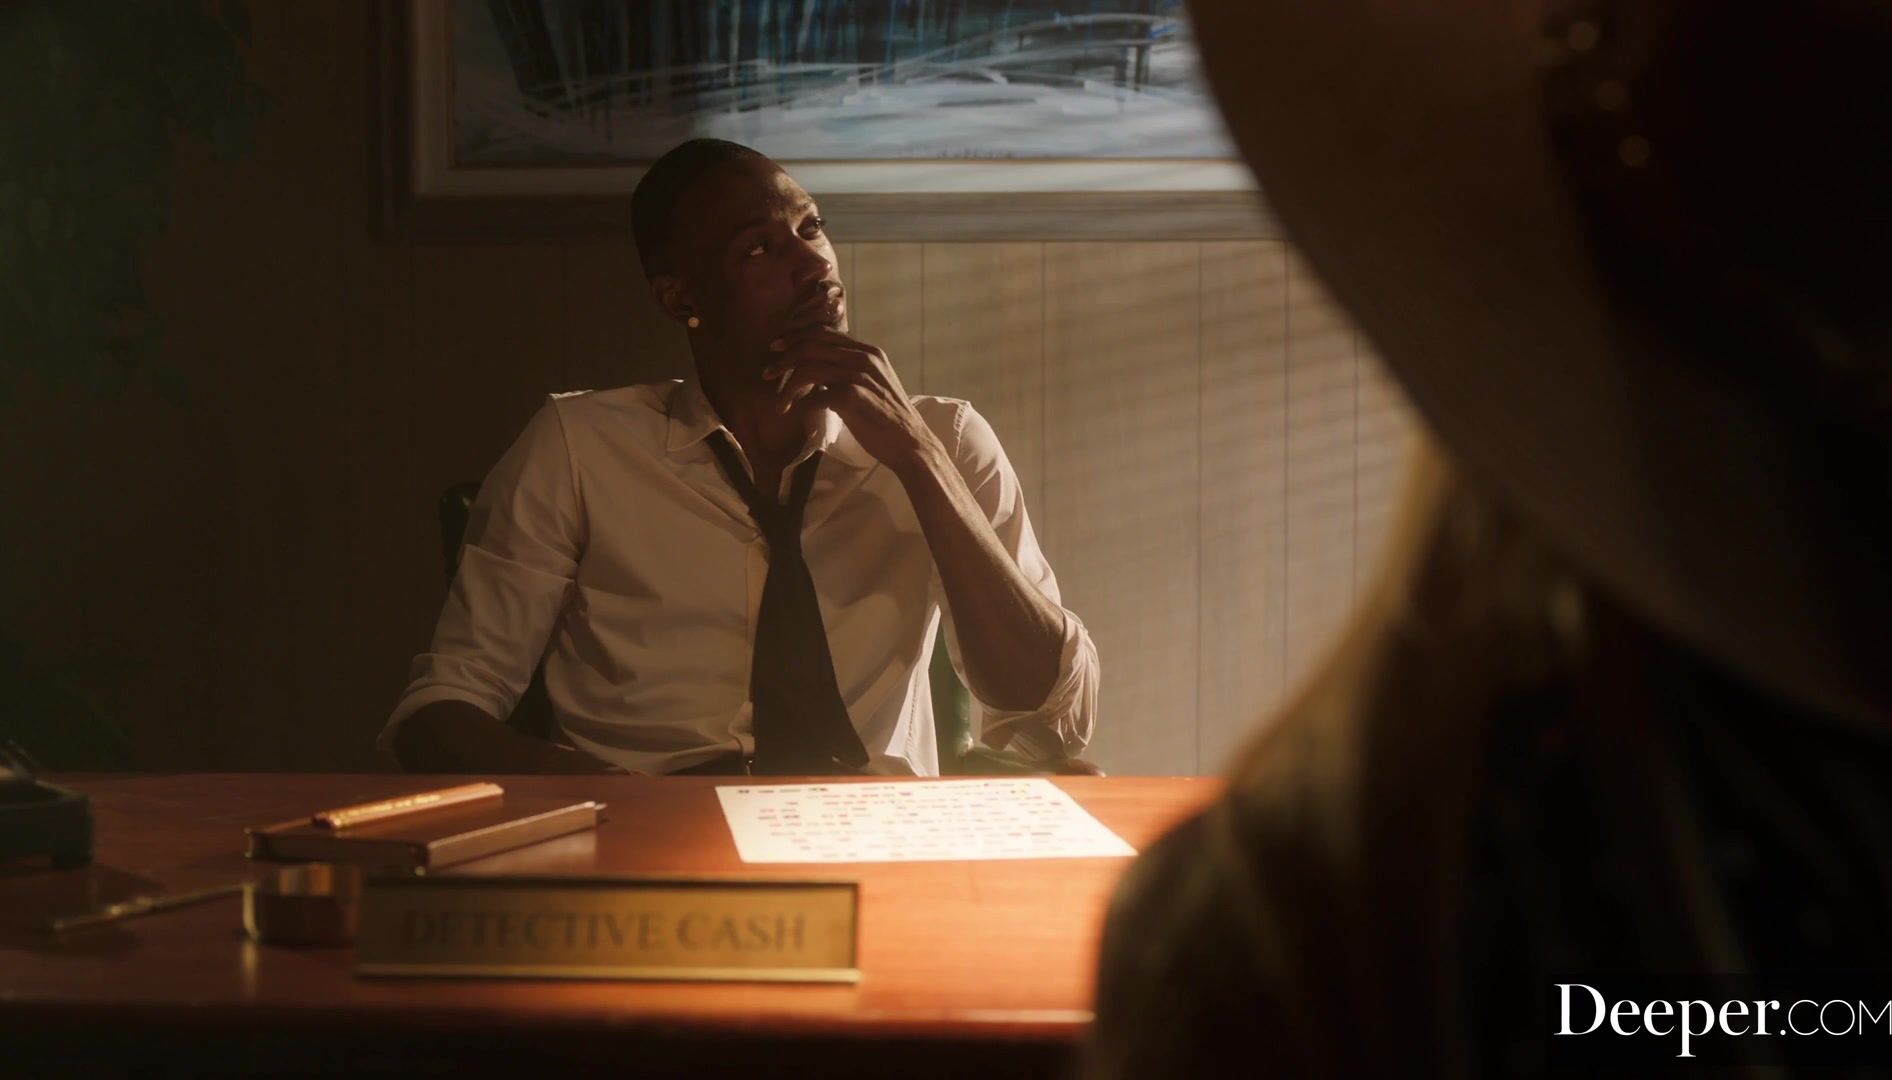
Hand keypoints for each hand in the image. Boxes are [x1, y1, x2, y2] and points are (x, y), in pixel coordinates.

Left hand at [760, 326, 937, 468]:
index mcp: (868, 351)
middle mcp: (864, 357)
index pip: (823, 332)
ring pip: (808, 368)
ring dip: (787, 386)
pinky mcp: (853, 397)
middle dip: (783, 357)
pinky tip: (796, 415)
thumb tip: (816, 367)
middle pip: (811, 345)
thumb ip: (847, 371)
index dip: (795, 337)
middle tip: (766, 373)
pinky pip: (815, 395)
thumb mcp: (869, 385)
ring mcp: (859, 376)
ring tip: (779, 403)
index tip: (777, 347)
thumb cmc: (886, 418)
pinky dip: (802, 404)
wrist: (910, 443)